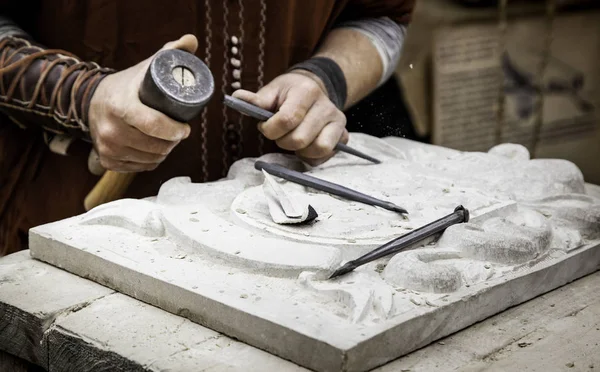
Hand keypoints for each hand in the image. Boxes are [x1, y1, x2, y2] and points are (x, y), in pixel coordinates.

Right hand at [88, 34, 197, 171]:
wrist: (93, 101)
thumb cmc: (127, 86)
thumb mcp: (147, 67)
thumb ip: (170, 52)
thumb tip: (191, 41)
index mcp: (120, 105)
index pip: (154, 125)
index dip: (175, 130)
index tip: (185, 128)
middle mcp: (110, 129)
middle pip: (156, 146)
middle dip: (172, 142)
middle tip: (178, 133)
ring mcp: (107, 147)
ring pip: (151, 159)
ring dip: (163, 153)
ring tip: (166, 140)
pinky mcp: (107, 160)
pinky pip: (140, 167)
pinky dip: (150, 162)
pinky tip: (152, 150)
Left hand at [232, 70, 348, 165]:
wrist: (314, 89)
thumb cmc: (289, 93)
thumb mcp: (273, 90)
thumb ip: (257, 99)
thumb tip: (237, 97)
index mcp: (307, 91)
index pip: (287, 119)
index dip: (270, 129)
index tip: (265, 126)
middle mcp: (326, 106)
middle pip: (300, 139)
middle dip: (283, 141)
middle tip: (280, 135)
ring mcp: (337, 122)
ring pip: (317, 149)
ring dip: (299, 150)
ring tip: (293, 140)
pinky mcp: (342, 135)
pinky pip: (325, 156)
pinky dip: (312, 157)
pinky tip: (305, 146)